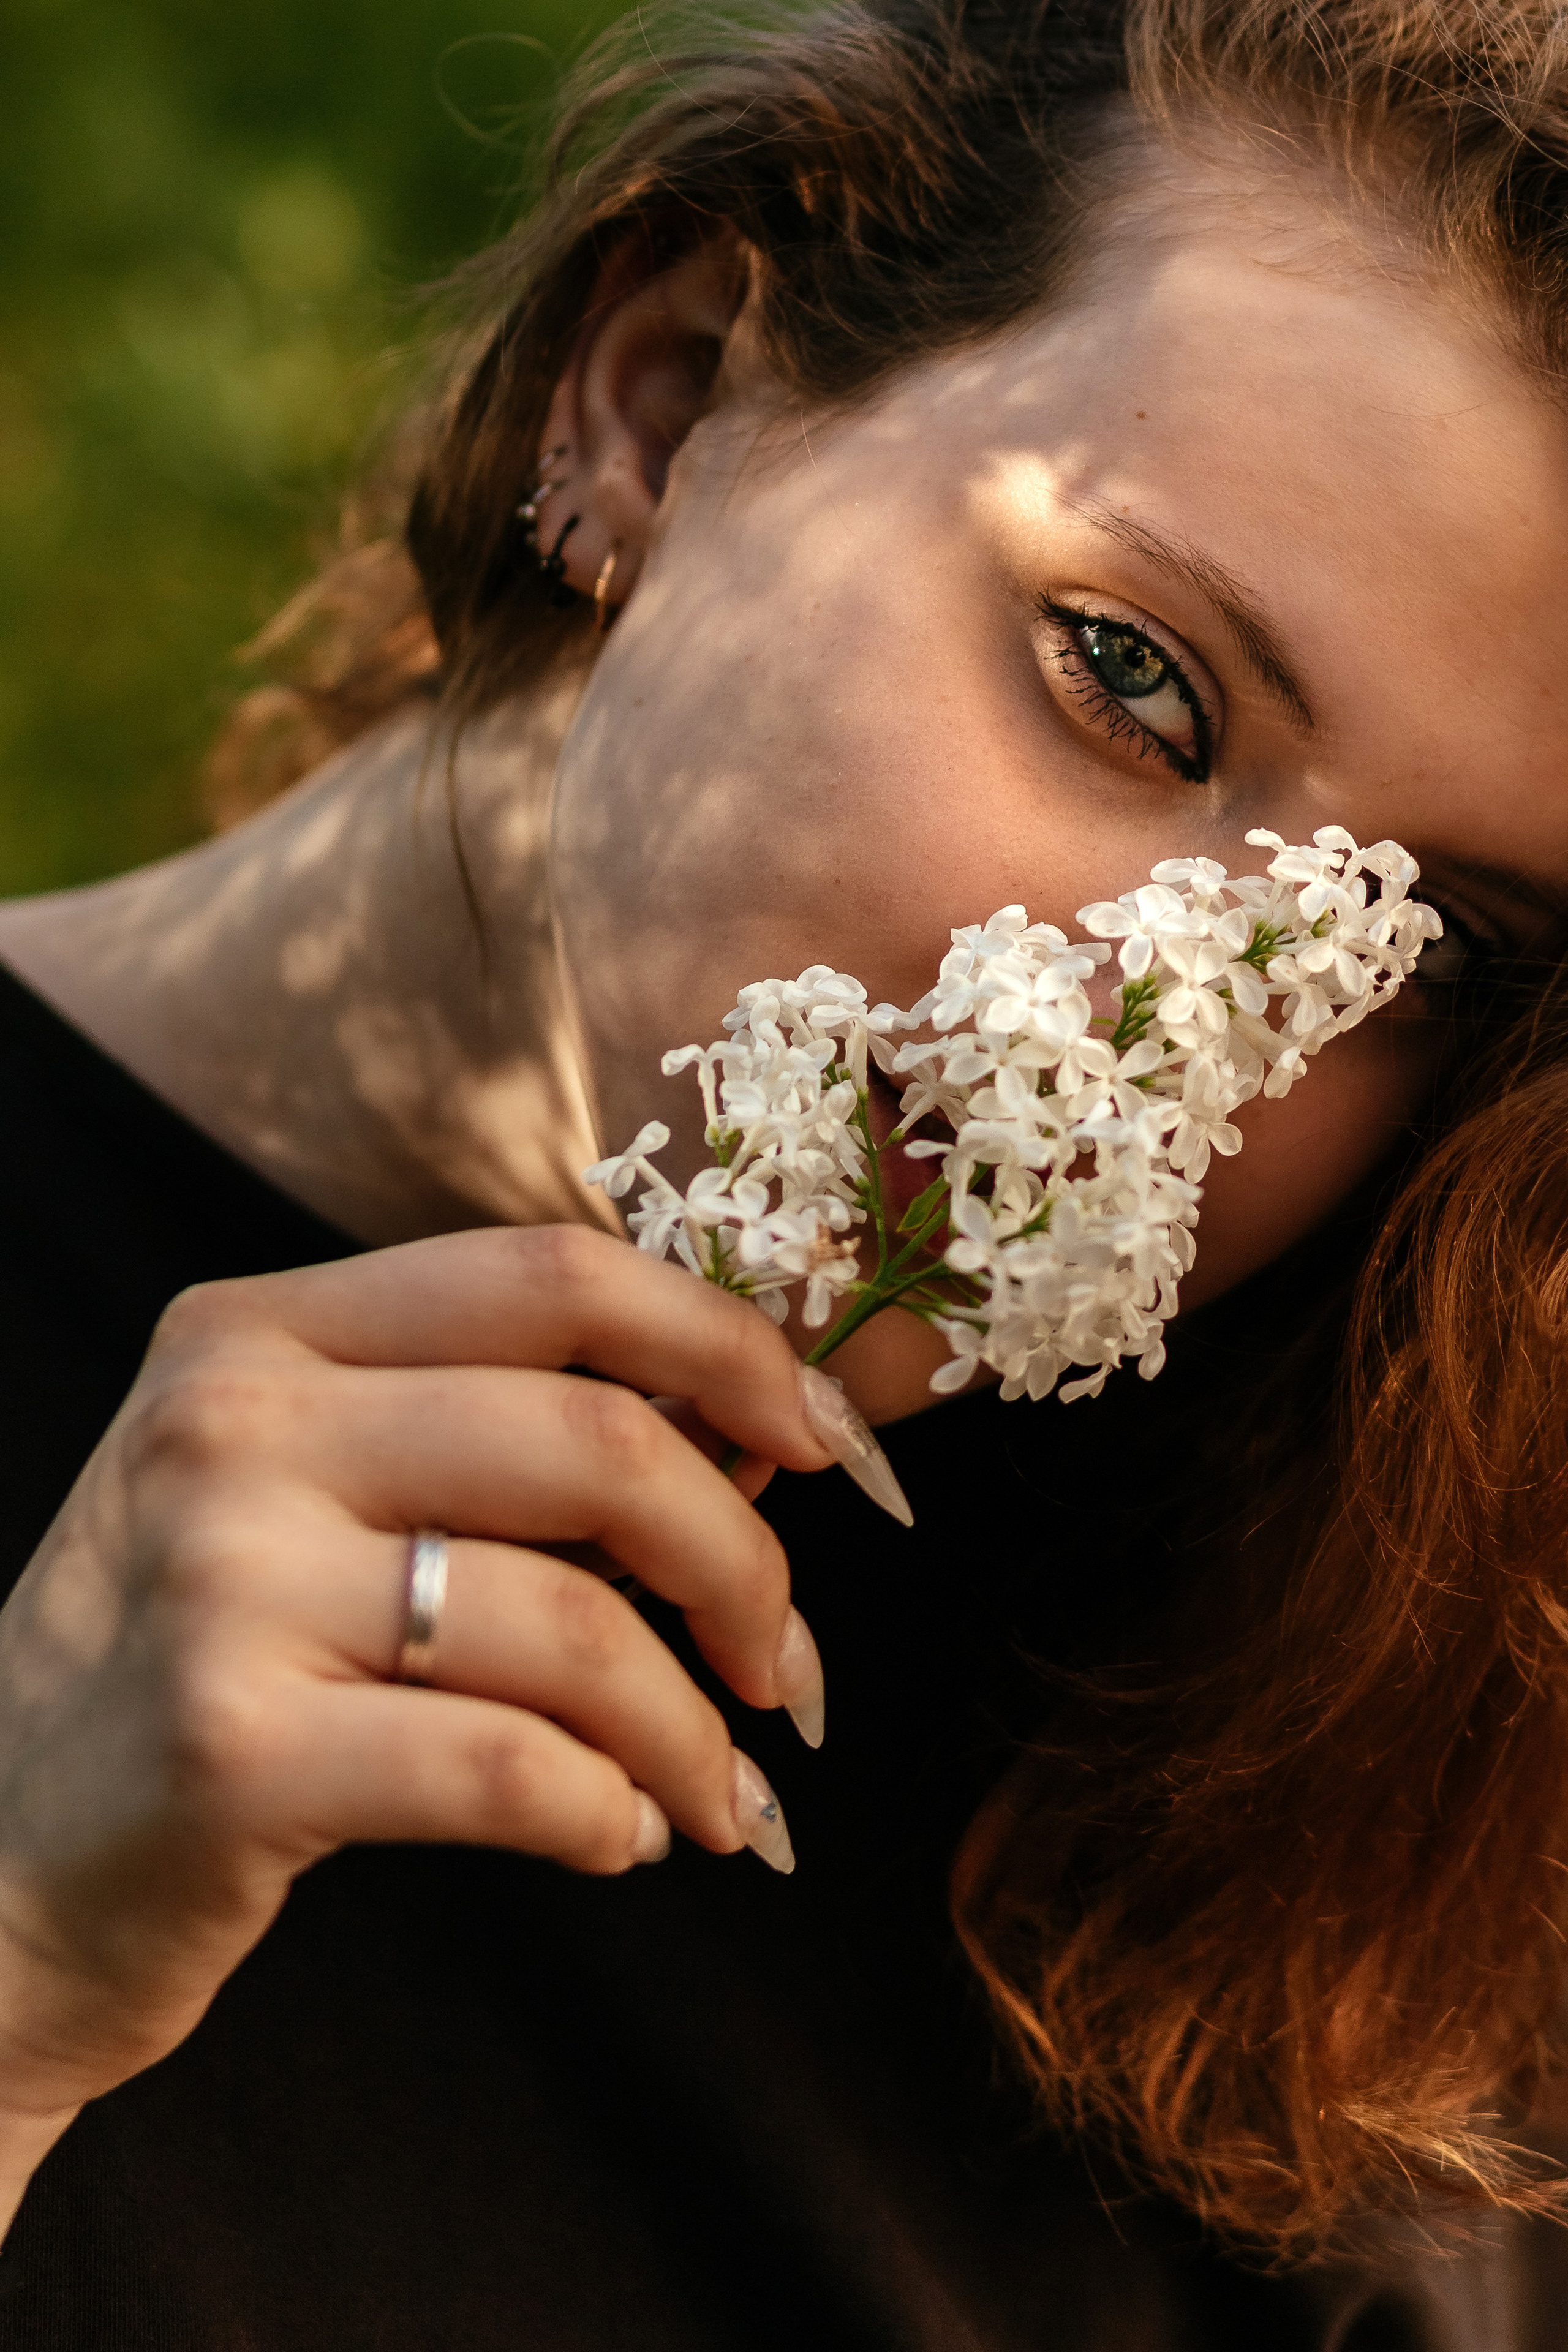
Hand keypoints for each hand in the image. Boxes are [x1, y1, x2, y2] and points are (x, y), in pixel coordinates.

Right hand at [0, 1225, 840, 2219]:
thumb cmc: (199, 1671)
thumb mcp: (307, 1502)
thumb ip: (506, 1446)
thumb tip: (773, 1438)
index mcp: (261, 1330)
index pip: (556, 1273)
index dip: (734, 1349)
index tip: (837, 1450)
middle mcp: (231, 1424)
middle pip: (598, 1442)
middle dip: (747, 1565)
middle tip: (792, 1670)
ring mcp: (218, 1580)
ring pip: (574, 1623)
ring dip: (694, 1731)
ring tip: (720, 1796)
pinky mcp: (226, 1748)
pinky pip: (507, 1767)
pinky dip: (607, 1812)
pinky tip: (618, 1839)